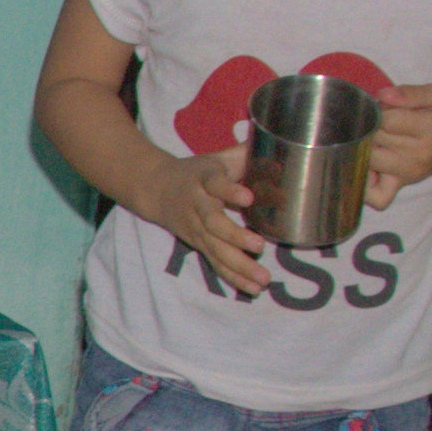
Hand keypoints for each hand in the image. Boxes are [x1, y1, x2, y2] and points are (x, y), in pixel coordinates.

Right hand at [135, 146, 268, 294]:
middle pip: (214, 223)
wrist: (156, 189)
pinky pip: (216, 263)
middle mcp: (197, 205)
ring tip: (263, 278)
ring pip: (215, 249)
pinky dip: (234, 277)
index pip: (215, 183)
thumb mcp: (215, 157)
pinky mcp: (198, 245)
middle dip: (236, 237)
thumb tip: (274, 142)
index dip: (229, 190)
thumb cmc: (197, 172)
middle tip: (260, 246)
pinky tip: (253, 288)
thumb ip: (242, 153)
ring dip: (239, 265)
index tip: (248, 197)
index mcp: (204, 179)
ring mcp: (196, 229)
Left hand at [364, 83, 431, 208]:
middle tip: (377, 121)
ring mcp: (409, 173)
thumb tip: (382, 96)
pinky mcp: (401, 185)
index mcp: (431, 128)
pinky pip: (377, 197)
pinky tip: (368, 166)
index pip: (387, 120)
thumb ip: (411, 92)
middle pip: (375, 139)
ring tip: (374, 138)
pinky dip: (365, 186)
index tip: (383, 107)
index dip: (378, 110)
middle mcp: (419, 154)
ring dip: (363, 147)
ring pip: (368, 161)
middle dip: (369, 126)